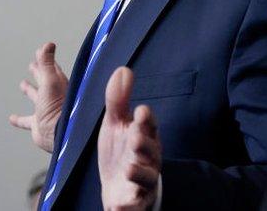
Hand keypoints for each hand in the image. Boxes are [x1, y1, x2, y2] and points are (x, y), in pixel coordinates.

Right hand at [9, 42, 68, 152]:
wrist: (62, 134)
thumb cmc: (60, 107)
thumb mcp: (50, 81)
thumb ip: (47, 63)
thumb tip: (48, 43)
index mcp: (59, 84)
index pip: (52, 68)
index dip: (45, 60)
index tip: (40, 51)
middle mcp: (53, 97)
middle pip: (44, 81)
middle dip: (38, 72)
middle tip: (32, 65)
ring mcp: (46, 111)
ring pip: (36, 98)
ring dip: (30, 91)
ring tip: (23, 85)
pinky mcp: (38, 125)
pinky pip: (27, 121)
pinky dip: (19, 119)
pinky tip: (12, 118)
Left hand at [98, 67, 161, 210]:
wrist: (117, 188)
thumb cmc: (120, 152)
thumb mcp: (116, 125)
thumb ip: (118, 100)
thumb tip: (123, 69)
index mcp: (144, 137)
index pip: (148, 126)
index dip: (145, 119)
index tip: (140, 111)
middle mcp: (148, 158)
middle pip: (150, 150)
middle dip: (144, 144)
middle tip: (134, 138)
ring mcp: (144, 181)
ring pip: (147, 177)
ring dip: (139, 172)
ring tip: (128, 168)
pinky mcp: (137, 201)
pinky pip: (135, 205)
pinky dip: (127, 208)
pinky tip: (117, 208)